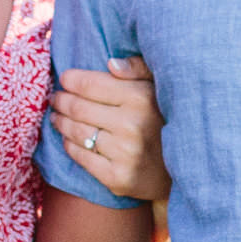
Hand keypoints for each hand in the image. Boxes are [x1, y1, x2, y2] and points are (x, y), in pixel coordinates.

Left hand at [50, 54, 167, 200]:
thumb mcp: (159, 88)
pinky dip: (69, 145)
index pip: (91, 84)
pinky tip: (67, 138)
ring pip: (76, 132)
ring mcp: (124, 154)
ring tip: (57, 116)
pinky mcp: (118, 178)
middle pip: (78, 108)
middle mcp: (132, 125)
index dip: (71, 80)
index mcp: (141, 98)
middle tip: (56, 98)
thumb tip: (110, 64)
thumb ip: (137, 69)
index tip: (64, 79)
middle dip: (61, 100)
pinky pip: (81, 157)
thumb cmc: (165, 120)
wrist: (184, 169)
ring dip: (61, 122)